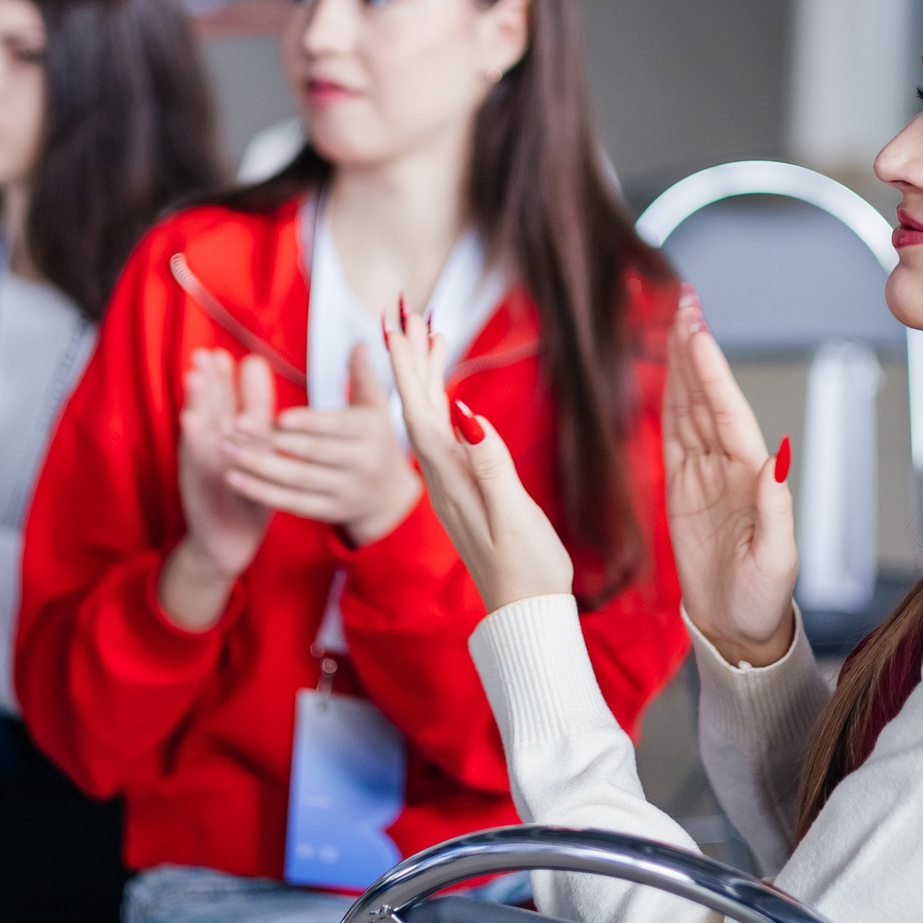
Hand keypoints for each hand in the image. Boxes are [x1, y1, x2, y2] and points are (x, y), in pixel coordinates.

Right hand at [159, 349, 275, 628]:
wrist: (231, 538)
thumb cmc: (248, 490)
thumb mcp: (256, 448)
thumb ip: (255, 408)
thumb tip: (258, 367)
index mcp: (227, 433)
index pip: (225, 399)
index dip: (223, 377)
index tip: (222, 352)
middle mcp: (212, 445)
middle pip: (208, 407)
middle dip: (207, 381)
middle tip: (203, 353)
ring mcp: (204, 464)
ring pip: (200, 428)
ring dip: (196, 402)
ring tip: (194, 376)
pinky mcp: (200, 484)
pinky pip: (198, 459)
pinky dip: (194, 439)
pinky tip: (190, 421)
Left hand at [221, 343, 423, 545]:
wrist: (390, 498)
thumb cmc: (375, 441)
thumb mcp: (375, 407)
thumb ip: (362, 375)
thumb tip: (358, 342)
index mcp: (369, 432)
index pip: (336, 426)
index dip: (308, 422)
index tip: (278, 416)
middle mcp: (360, 463)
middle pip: (312, 453)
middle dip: (272, 441)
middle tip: (234, 425)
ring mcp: (344, 491)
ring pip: (298, 480)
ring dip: (259, 466)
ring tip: (226, 449)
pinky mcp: (328, 511)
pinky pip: (292, 503)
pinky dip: (262, 493)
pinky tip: (234, 479)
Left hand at [381, 309, 575, 611]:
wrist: (525, 613)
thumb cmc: (526, 569)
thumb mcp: (511, 515)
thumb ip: (490, 464)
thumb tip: (464, 411)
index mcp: (450, 475)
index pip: (418, 408)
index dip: (406, 363)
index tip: (397, 322)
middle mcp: (443, 476)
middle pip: (418, 405)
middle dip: (410, 356)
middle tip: (406, 309)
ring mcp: (452, 483)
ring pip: (429, 416)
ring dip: (424, 374)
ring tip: (427, 333)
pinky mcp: (464, 490)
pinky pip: (442, 435)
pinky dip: (441, 403)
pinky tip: (447, 391)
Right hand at [663, 288, 796, 663]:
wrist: (738, 629)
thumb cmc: (763, 600)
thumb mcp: (776, 561)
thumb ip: (775, 511)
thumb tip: (774, 462)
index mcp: (752, 478)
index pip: (727, 413)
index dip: (710, 372)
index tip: (696, 332)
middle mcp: (729, 467)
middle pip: (706, 397)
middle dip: (694, 350)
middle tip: (684, 304)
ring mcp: (704, 475)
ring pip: (688, 407)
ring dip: (680, 365)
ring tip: (674, 322)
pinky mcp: (682, 488)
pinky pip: (673, 434)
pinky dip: (668, 399)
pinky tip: (663, 372)